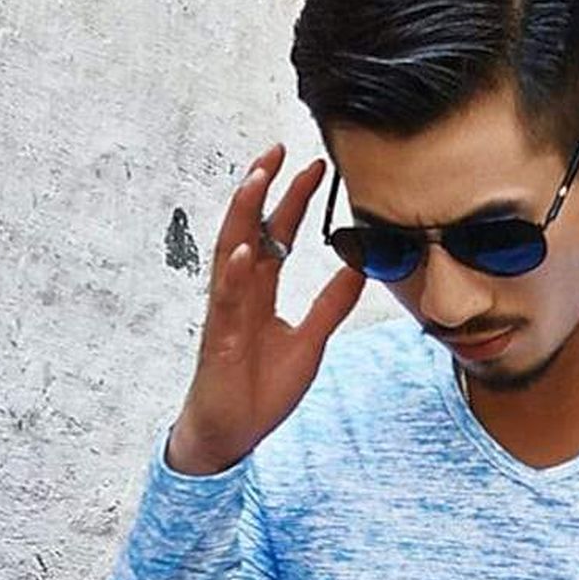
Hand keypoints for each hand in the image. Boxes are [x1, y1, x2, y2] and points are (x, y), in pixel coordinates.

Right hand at [170, 142, 366, 473]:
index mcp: (261, 291)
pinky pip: (224, 300)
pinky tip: (244, 249)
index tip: (316, 167)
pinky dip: (233, 273)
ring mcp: (226, 312)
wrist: (234, 432)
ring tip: (258, 177)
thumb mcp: (311, 340)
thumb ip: (331, 304)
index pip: (277, 233)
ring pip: (230, 251)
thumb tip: (359, 267)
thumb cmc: (261, 389)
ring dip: (243, 213)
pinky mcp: (219, 338)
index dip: (294, 200)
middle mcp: (240, 292)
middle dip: (264, 187)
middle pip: (250, 228)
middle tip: (281, 147)